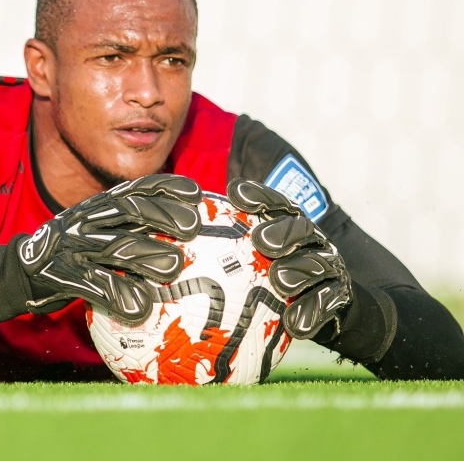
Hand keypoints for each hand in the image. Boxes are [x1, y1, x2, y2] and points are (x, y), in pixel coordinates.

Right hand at [15, 174, 201, 324]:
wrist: (27, 269)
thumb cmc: (80, 252)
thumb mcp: (103, 230)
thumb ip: (135, 227)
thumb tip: (189, 230)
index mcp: (101, 206)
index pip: (136, 189)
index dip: (166, 187)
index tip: (196, 193)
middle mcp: (89, 220)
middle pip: (128, 211)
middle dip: (162, 215)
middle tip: (191, 227)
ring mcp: (75, 246)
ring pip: (114, 246)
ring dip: (146, 255)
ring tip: (174, 266)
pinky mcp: (64, 274)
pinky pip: (94, 285)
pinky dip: (118, 295)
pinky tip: (139, 307)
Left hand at [226, 178, 351, 339]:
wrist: (331, 308)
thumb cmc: (276, 278)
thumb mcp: (252, 260)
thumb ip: (226, 248)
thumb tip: (177, 241)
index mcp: (289, 226)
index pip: (276, 204)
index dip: (258, 195)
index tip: (233, 193)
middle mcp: (311, 242)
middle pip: (301, 228)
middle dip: (282, 231)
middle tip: (261, 241)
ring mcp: (329, 267)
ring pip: (318, 264)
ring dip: (299, 270)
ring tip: (279, 280)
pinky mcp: (339, 296)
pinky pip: (327, 303)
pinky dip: (311, 312)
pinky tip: (293, 323)